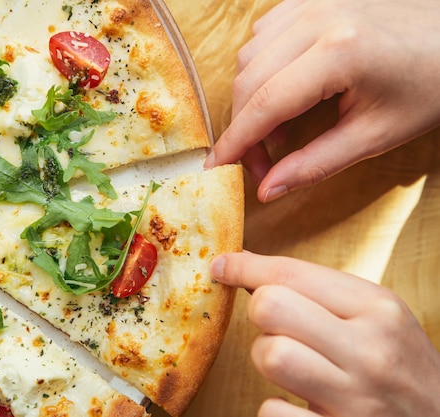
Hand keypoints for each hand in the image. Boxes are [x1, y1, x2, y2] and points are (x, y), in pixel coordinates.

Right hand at [205, 0, 439, 201]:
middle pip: (248, 80)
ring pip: (249, 56)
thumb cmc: (427, 86)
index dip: (236, 142)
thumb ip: (315, 164)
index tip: (216, 169)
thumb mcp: (375, 136)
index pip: (265, 104)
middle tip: (259, 162)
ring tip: (276, 128)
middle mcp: (318, 19)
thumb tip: (267, 189)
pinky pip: (262, 34)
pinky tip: (282, 87)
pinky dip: (260, 67)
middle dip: (243, 127)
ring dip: (250, 97)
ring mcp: (313, 3)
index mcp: (339, 53)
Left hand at [210, 251, 439, 416]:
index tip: (222, 266)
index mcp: (378, 308)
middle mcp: (369, 350)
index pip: (291, 274)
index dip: (244, 267)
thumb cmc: (399, 365)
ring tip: (291, 365)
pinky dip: (275, 407)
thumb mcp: (376, 316)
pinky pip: (271, 411)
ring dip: (266, 358)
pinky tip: (299, 404)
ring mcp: (356, 399)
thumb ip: (317, 290)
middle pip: (270, 307)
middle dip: (261, 313)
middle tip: (277, 326)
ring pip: (269, 355)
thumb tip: (246, 264)